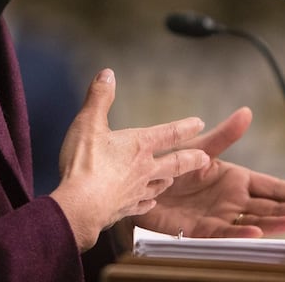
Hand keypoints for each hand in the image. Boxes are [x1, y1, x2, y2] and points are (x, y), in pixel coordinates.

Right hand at [50, 69, 210, 250]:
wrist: (80, 206)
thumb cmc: (84, 163)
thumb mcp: (89, 122)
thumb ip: (99, 97)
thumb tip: (108, 73)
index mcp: (139, 146)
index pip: (169, 133)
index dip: (185, 127)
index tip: (199, 123)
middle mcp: (143, 169)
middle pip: (174, 163)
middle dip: (190, 159)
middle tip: (204, 158)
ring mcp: (136, 191)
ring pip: (159, 185)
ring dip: (168, 180)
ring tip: (172, 179)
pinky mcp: (125, 209)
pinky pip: (142, 205)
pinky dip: (147, 203)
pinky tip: (149, 203)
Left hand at [134, 107, 284, 239]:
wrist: (143, 184)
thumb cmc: (173, 166)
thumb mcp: (201, 148)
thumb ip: (224, 135)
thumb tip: (246, 112)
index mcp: (236, 180)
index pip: (272, 187)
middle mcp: (232, 201)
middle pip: (270, 207)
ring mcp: (219, 216)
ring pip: (254, 221)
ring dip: (275, 223)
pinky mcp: (201, 230)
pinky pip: (224, 233)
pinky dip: (241, 233)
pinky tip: (256, 232)